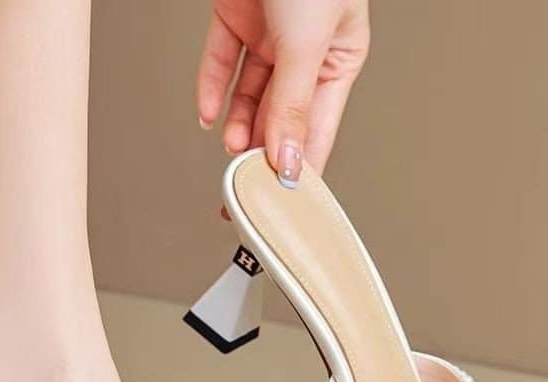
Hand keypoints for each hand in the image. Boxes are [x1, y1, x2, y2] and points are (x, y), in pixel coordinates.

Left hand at [197, 0, 369, 184]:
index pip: (317, 129)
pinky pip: (221, 61)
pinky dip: (212, 88)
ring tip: (233, 144)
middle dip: (262, 149)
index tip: (282, 196)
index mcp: (338, 58)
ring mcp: (268, 36)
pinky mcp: (236, 18)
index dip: (299, 165)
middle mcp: (304, 51)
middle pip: (279, 117)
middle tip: (248, 179)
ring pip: (249, 94)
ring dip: (238, 124)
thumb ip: (293, 103)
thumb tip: (287, 156)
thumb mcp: (307, 42)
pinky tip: (208, 114)